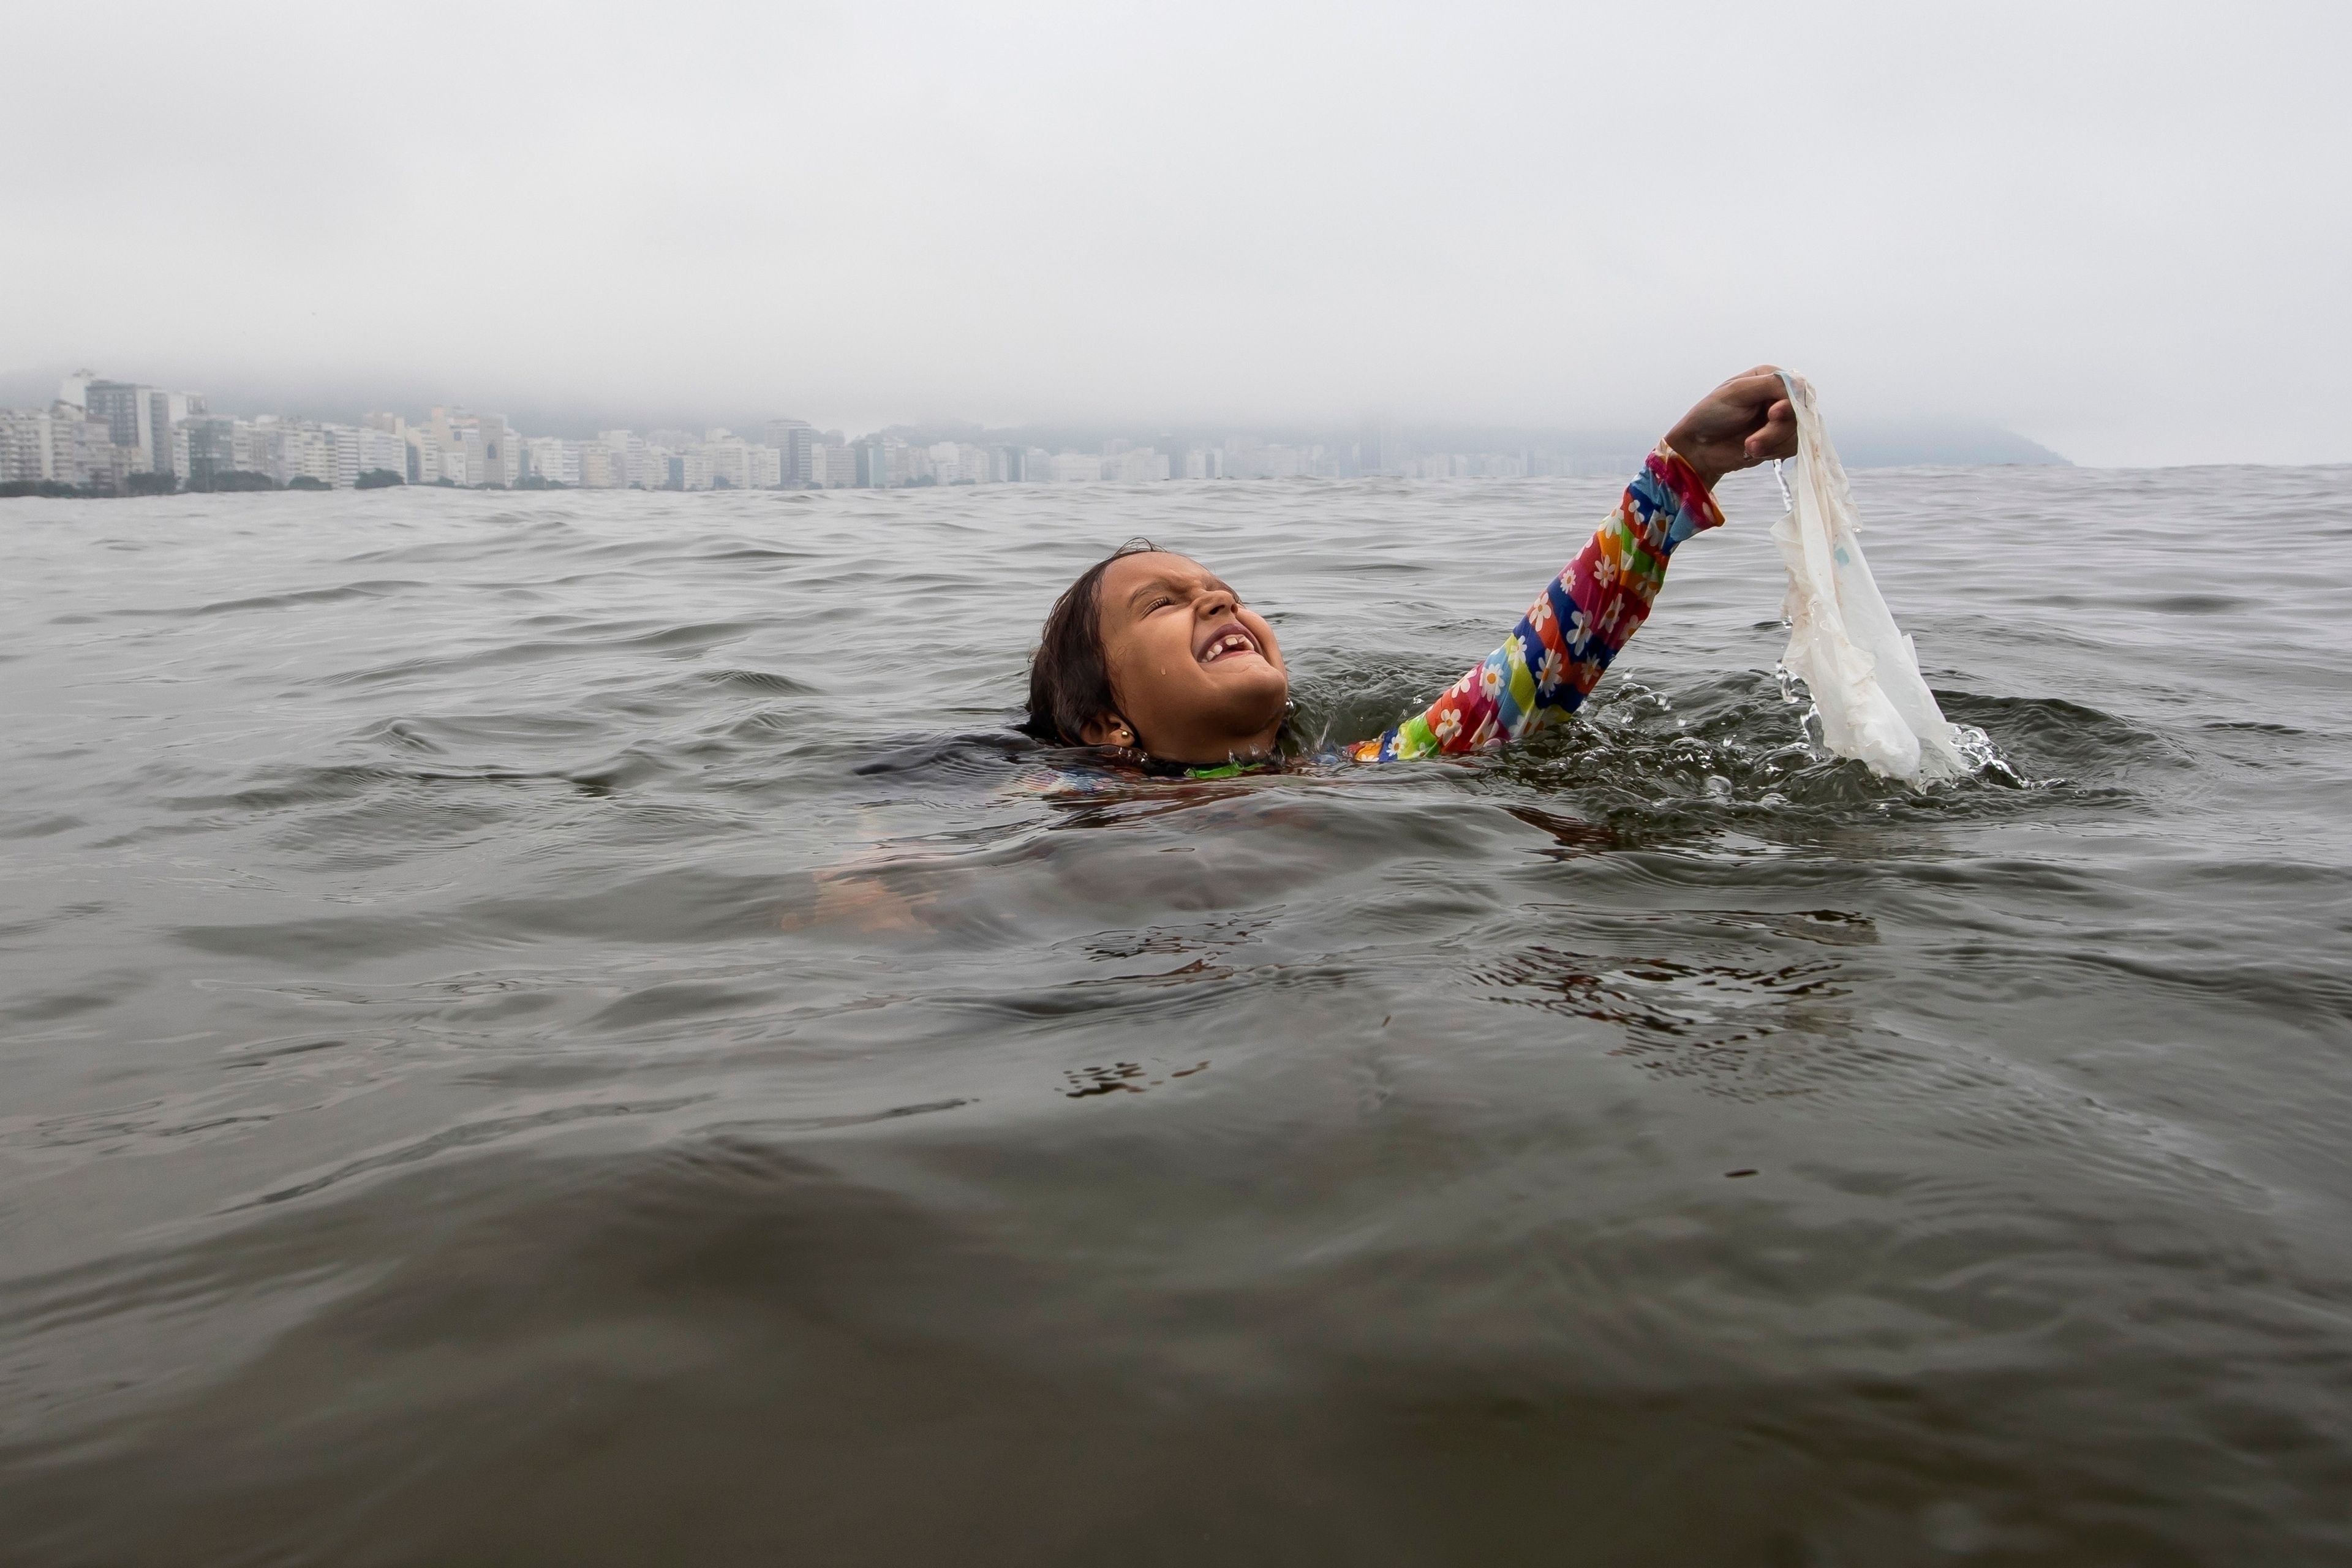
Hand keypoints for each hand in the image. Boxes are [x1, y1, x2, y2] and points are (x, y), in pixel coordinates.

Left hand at [1664, 366, 1797, 488]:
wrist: (1698, 448)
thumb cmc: (1711, 414)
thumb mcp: (1736, 392)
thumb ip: (1769, 384)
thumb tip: (1801, 385)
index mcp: (1770, 377)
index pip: (1797, 387)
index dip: (1791, 403)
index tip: (1774, 415)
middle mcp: (1779, 396)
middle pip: (1800, 413)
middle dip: (1776, 431)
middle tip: (1751, 441)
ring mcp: (1781, 420)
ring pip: (1797, 433)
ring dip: (1771, 444)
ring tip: (1748, 447)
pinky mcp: (1780, 440)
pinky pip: (1792, 447)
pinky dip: (1773, 452)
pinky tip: (1752, 452)